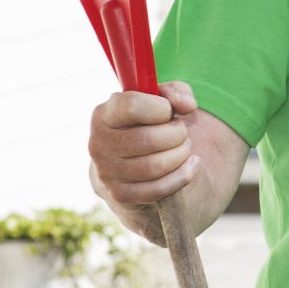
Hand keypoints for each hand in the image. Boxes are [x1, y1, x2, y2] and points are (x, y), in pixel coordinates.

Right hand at [89, 83, 198, 206]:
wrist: (133, 164)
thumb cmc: (149, 125)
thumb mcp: (161, 101)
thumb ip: (176, 92)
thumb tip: (187, 105)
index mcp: (104, 114)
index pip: (132, 106)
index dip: (161, 108)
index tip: (168, 111)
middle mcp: (98, 144)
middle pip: (150, 139)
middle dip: (177, 134)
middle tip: (180, 132)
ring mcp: (107, 172)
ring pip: (156, 166)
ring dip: (181, 155)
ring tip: (183, 148)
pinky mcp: (121, 194)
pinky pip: (159, 189)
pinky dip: (183, 176)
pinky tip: (190, 165)